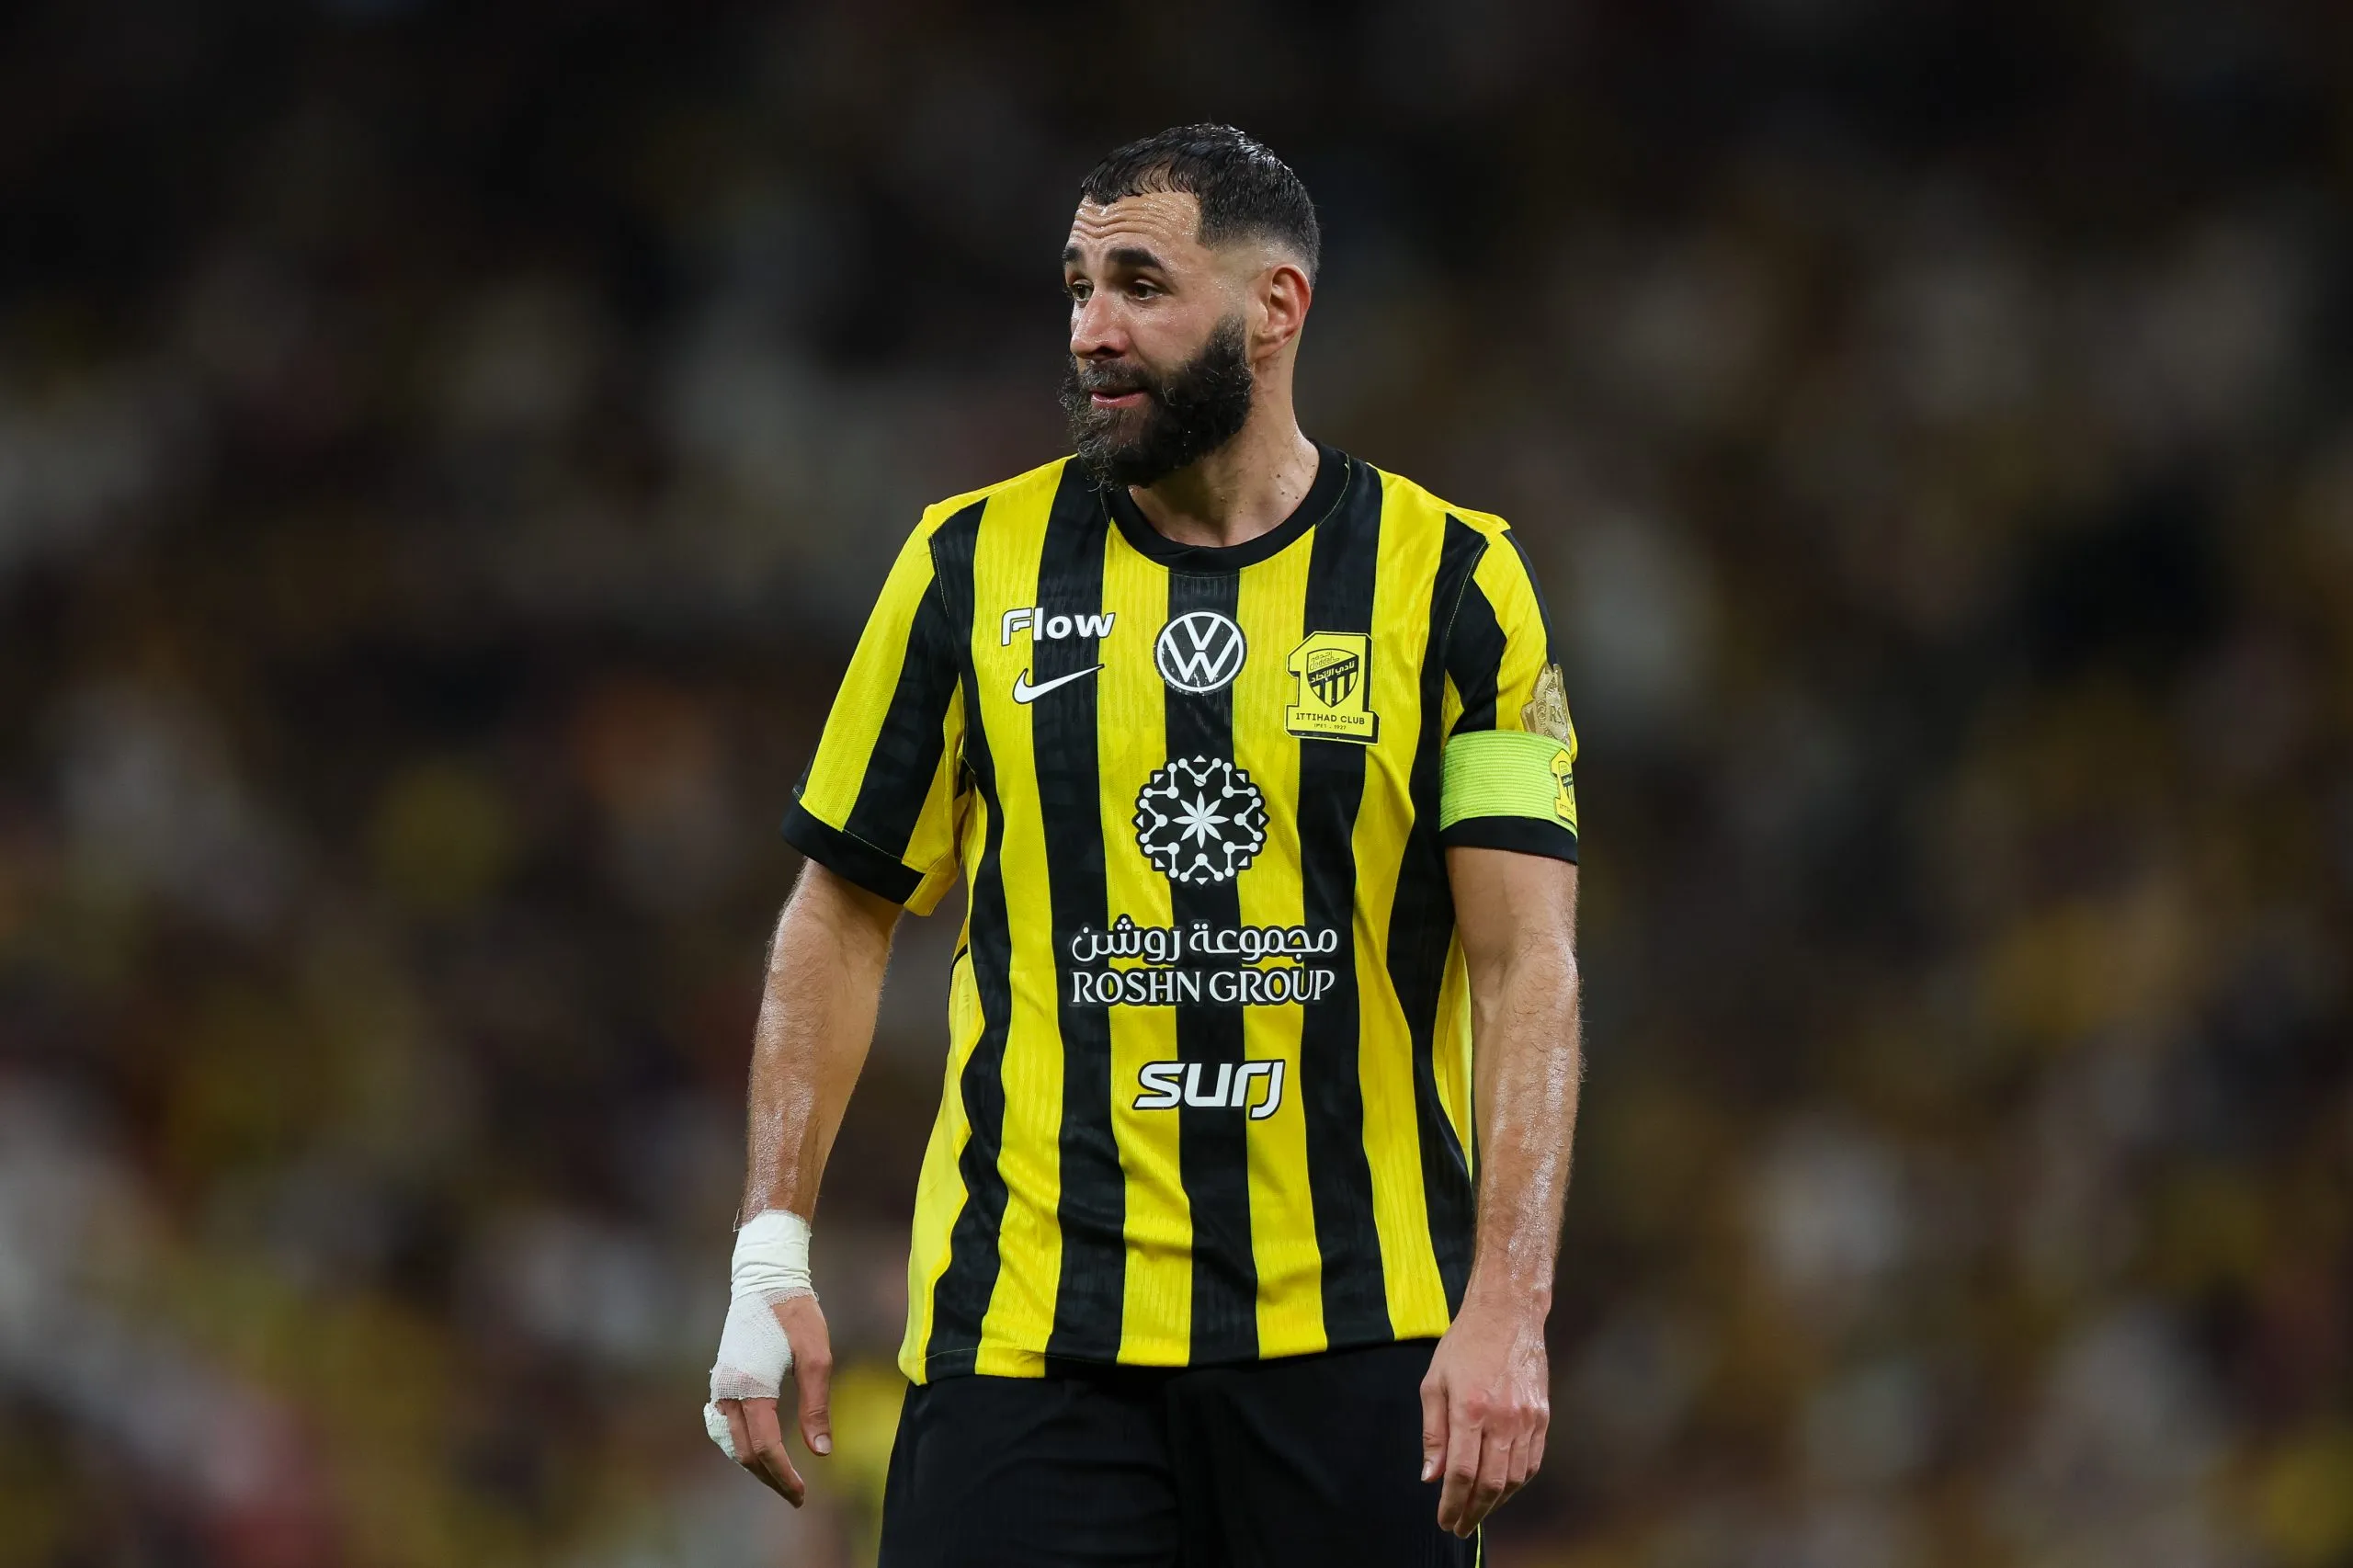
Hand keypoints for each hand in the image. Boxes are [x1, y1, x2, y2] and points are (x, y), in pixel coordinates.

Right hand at [714, 1294, 833, 1505]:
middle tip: (796, 1495)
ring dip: (754, 1464)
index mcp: (752, 1387)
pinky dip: (743, 1445)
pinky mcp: (721, 1379)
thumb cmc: (796, 1313)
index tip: (802, 1495)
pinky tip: (761, 1450)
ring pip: (731, 1442)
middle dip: (769, 1477)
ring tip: (781, 1478)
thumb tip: (821, 1452)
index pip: (765, 1447)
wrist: (765, 1279)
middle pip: (744, 1452)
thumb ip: (817, 1406)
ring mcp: (720, 1385)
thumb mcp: (817, 1357)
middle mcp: (728, 1391)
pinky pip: (726, 1426)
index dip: (783, 1475)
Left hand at [1419, 1296, 1549, 1536]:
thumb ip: (1433, 1432)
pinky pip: (1532, 1462)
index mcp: (1470, 1409)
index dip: (1452, 1503)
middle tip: (1460, 1527)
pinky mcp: (1543, 1416)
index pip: (1461, 1472)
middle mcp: (1502, 1418)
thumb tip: (1430, 1476)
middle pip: (1491, 1483)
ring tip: (1478, 1512)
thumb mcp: (1434, 1383)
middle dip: (1474, 1512)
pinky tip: (1502, 1490)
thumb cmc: (1464, 1345)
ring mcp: (1527, 1419)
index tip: (1445, 1520)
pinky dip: (1517, 1483)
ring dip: (1496, 1503)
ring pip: (1515, 1478)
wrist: (1507, 1315)